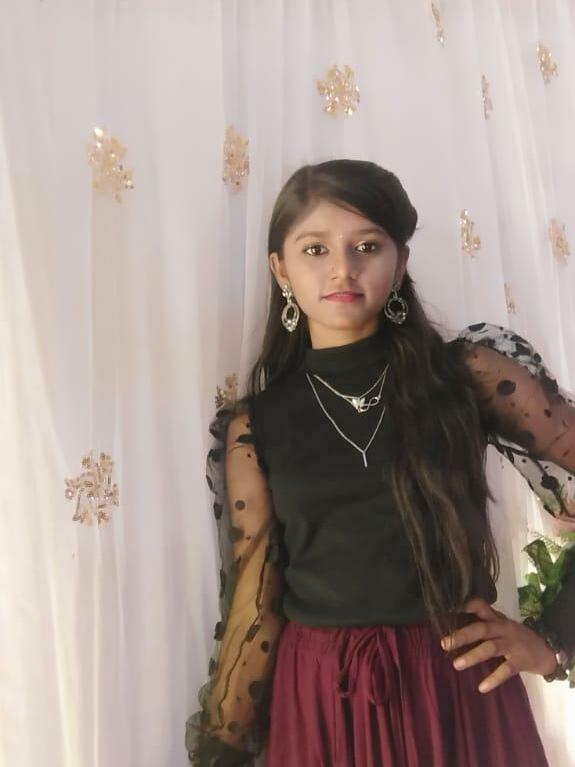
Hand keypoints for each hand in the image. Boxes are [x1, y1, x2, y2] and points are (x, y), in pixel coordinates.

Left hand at [440, 597, 557, 693]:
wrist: (545, 650)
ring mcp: (512, 644)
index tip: (448, 610)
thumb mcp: (500, 626)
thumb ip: (482, 624)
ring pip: (490, 648)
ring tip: (456, 664)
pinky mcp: (520, 661)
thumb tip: (453, 628)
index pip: (481, 606)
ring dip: (472, 656)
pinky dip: (493, 679)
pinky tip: (482, 687)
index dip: (466, 606)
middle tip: (444, 643)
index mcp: (496, 619)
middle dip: (462, 636)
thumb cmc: (515, 637)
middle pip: (481, 629)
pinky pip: (505, 670)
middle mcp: (503, 629)